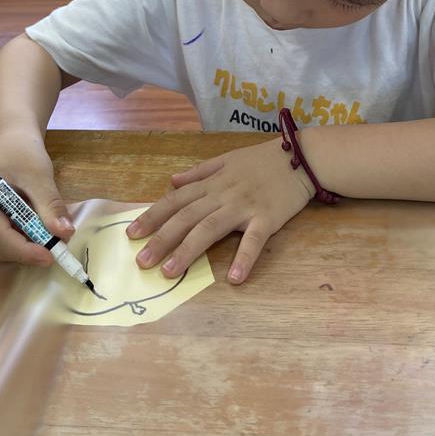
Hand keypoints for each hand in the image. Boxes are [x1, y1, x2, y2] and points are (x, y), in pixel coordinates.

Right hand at [0, 130, 73, 265]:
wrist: (11, 142)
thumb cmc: (21, 152)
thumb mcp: (39, 175)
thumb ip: (50, 205)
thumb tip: (64, 233)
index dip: (25, 250)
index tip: (52, 256)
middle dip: (28, 250)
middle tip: (58, 245)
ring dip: (25, 246)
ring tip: (48, 232)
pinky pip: (0, 241)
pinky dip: (20, 239)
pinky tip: (35, 227)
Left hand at [127, 137, 313, 283]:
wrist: (302, 157)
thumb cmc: (264, 159)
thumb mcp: (227, 158)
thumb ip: (199, 172)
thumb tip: (171, 181)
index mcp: (212, 182)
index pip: (176, 200)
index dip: (153, 216)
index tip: (132, 234)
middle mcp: (223, 194)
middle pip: (186, 217)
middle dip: (162, 239)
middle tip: (142, 262)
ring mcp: (244, 206)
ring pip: (210, 228)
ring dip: (188, 250)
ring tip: (170, 272)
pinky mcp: (268, 218)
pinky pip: (254, 240)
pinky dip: (244, 259)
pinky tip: (234, 279)